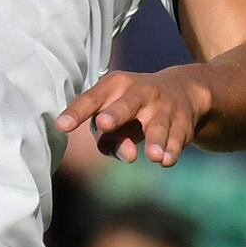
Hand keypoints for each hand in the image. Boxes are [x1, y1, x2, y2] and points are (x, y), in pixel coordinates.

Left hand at [56, 66, 210, 165]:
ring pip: (158, 124)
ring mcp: (164, 107)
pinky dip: (173, 149)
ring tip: (153, 157)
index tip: (62, 125)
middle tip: (104, 124)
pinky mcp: (183, 122)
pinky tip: (167, 161)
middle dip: (116, 114)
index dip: (77, 112)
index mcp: (115, 86)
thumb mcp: (116, 116)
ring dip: (155, 140)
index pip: (93, 99)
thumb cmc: (133, 107)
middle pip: (127, 104)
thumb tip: (127, 155)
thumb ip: (111, 138)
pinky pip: (177, 137)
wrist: (183, 90)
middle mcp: (140, 92)